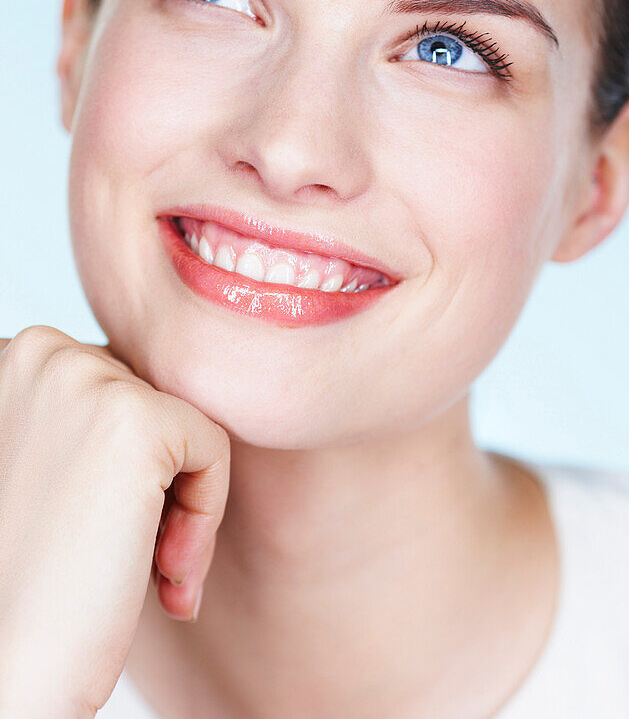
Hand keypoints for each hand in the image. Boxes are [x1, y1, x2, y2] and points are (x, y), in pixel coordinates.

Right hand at [0, 325, 230, 716]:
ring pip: (186, 423)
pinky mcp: (137, 419)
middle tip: (128, 563)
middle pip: (152, 398)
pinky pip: (214, 448)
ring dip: (181, 505)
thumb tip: (156, 393)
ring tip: (149, 573)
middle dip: (155, 484)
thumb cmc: (24, 584)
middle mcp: (38, 351)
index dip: (121, 471)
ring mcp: (84, 377)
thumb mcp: (41, 465)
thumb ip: (83, 415)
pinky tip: (165, 576)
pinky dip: (206, 517)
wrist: (7, 671)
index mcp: (9, 356)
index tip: (96, 538)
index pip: (113, 385)